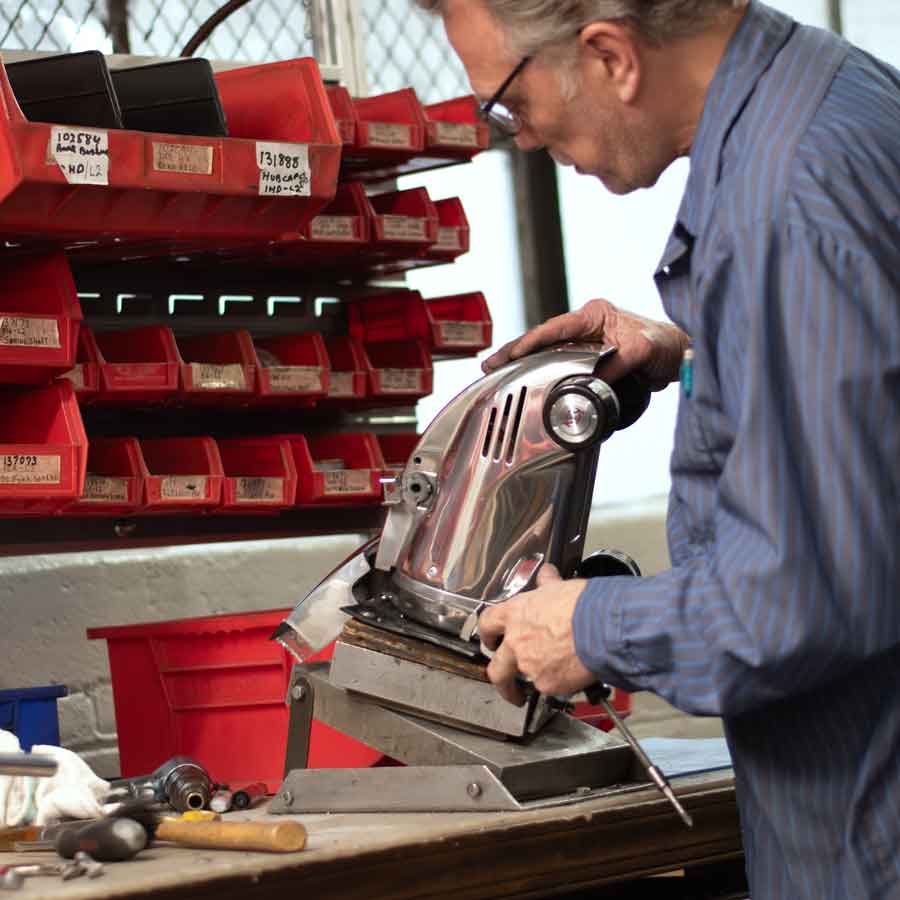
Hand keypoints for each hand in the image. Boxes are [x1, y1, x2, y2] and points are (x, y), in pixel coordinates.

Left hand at [478, 564, 595, 705]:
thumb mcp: (559, 587)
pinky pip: (549, 688)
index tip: (490, 642)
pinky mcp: (546, 683)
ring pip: (525, 679)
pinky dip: (559, 684)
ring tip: (554, 677)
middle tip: (508, 686)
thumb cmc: (582, 605)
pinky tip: (572, 675)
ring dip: (537, 679)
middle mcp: (516, 642)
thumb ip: (547, 584)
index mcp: (515, 614)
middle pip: (496, 669)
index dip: (487, 634)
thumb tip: (548, 575)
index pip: (487, 624)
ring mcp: (528, 665)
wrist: (600, 627)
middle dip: (501, 681)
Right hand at [482, 298, 689, 389]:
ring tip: (499, 373)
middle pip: (543, 338)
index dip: (530, 342)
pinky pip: (559, 362)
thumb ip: (619, 364)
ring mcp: (586, 340)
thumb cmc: (665, 345)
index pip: (555, 328)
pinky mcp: (589, 356)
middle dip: (516, 351)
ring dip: (524, 362)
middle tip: (490, 365)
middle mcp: (587, 325)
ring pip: (547, 350)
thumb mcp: (644, 351)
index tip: (511, 354)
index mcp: (595, 314)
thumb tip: (595, 382)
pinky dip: (540, 370)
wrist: (680, 355)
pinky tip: (525, 380)